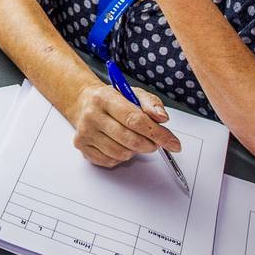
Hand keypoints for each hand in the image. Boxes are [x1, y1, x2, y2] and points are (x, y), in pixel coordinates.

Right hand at [66, 83, 181, 167]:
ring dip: (134, 150)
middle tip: (154, 142)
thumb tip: (162, 118)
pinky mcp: (82, 146)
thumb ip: (151, 103)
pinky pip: (110, 161)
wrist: (84, 103)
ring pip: (121, 153)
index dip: (158, 134)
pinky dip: (120, 156)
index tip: (172, 143)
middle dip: (149, 144)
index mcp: (105, 98)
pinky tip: (118, 144)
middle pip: (130, 140)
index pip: (135, 120)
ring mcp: (85, 133)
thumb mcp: (133, 93)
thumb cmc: (111, 100)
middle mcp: (92, 115)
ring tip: (131, 138)